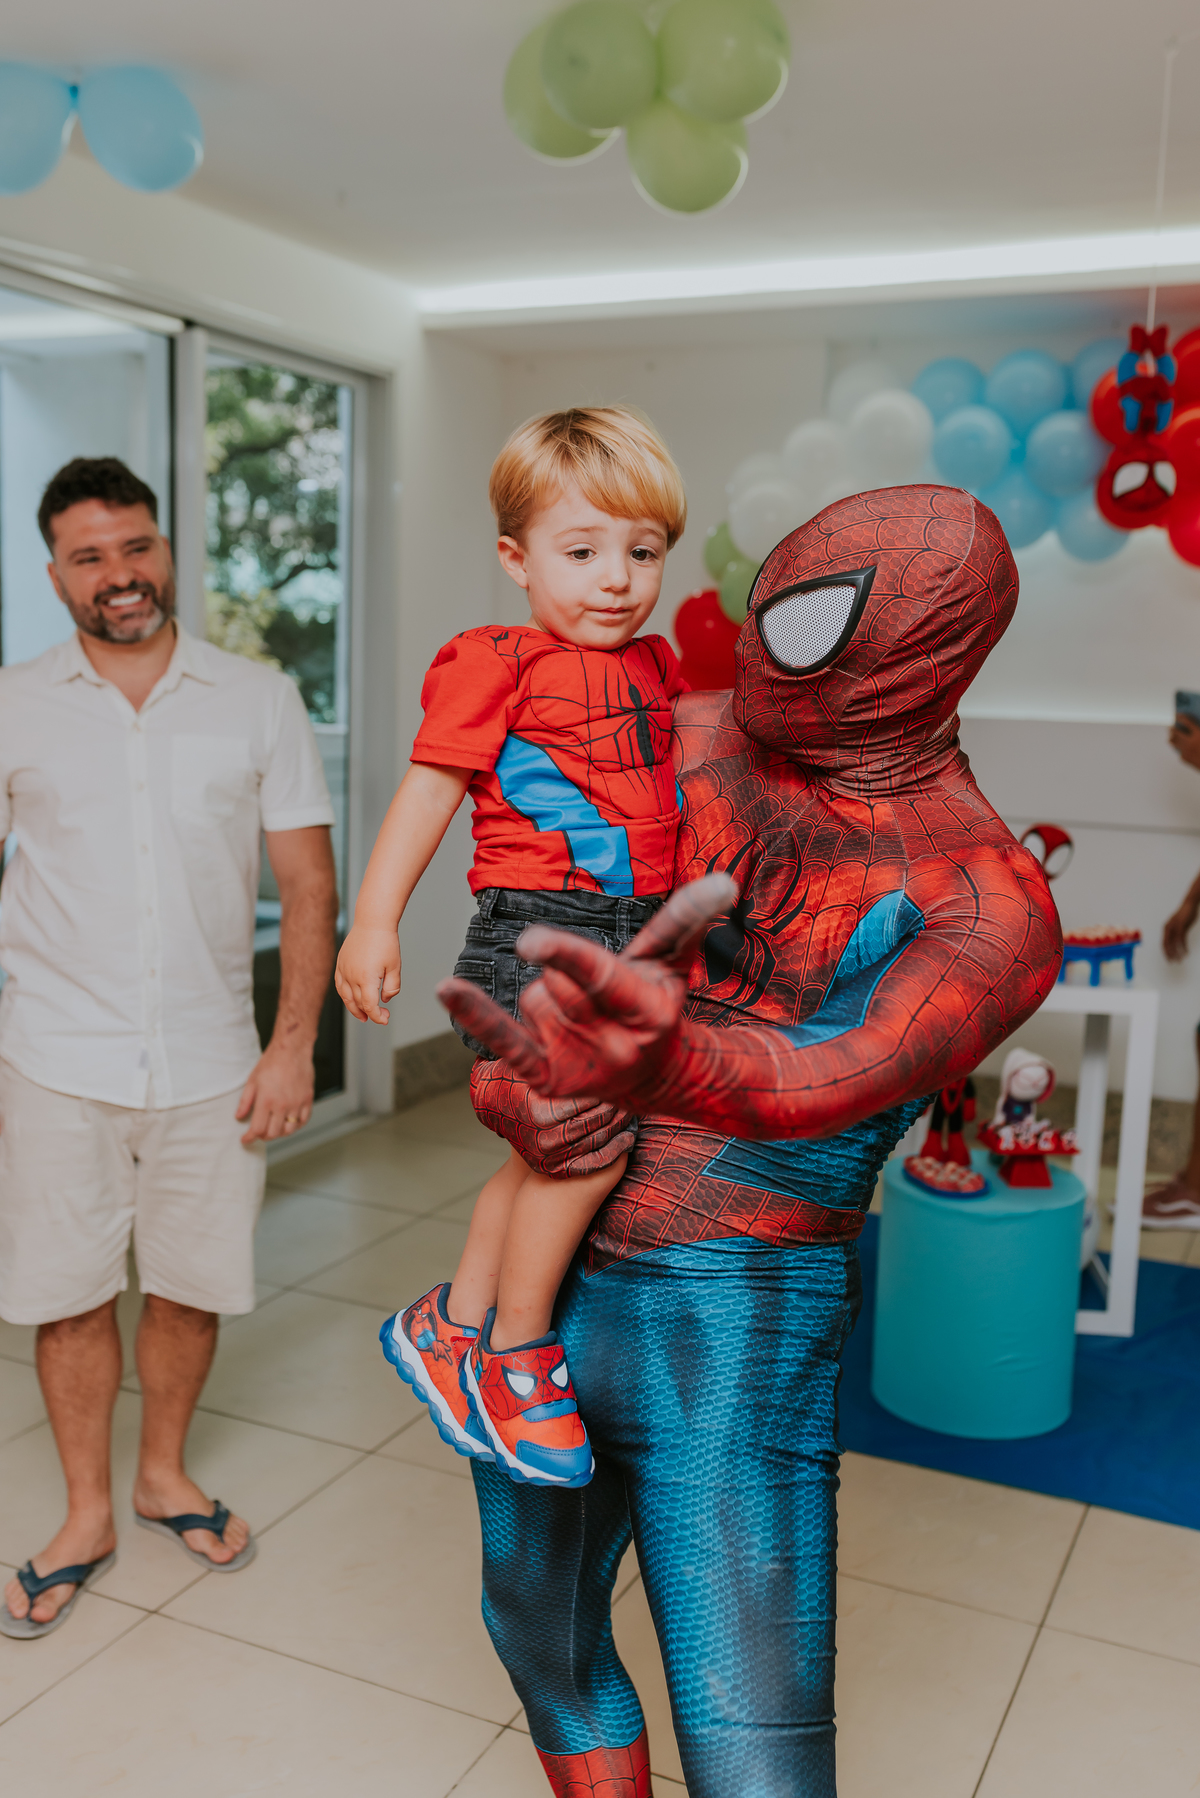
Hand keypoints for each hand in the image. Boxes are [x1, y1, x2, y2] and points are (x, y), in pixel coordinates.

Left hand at [236, 1040, 315, 1143]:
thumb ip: (245, 1101)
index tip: (246, 1139)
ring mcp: (297, 1103)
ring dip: (279, 1133)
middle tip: (259, 1133)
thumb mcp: (252, 1080)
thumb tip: (239, 1116)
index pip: (257, 1129)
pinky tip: (288, 1122)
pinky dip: (295, 1126)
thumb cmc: (272, 1062)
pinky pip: (303, 1121)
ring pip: (289, 1131)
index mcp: (266, 1100)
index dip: (249, 1137)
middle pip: (273, 1134)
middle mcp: (282, 1105)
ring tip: (273, 1128)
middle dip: (263, 1137)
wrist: (292, 1049)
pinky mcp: (307, 1100)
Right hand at [335, 924, 400, 1024]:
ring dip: (354, 1008)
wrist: (372, 922)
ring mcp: (344, 970)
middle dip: (370, 1013)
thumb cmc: (386, 943)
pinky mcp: (340, 964)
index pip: (370, 1006)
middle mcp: (352, 976)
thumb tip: (384, 1000)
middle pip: (358, 1003)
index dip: (377, 1016)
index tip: (385, 1019)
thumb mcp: (395, 966)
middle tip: (381, 1016)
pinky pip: (339, 985)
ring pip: (346, 996)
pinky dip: (345, 995)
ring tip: (363, 1016)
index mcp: (366, 978)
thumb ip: (392, 987)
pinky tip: (351, 999)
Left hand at [437, 874, 736, 1101]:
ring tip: (583, 1019)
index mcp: (648, 1012)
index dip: (563, 955)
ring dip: (549, 998)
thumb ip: (688, 918)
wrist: (654, 1079)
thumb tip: (723, 879)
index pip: (597, 976)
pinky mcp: (547, 1079)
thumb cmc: (660, 1007)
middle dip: (566, 974)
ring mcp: (577, 1065)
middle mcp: (612, 1044)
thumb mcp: (675, 963)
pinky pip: (503, 1041)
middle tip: (596, 992)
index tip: (528, 940)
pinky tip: (446, 989)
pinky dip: (474, 1015)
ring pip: (534, 1000)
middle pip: (557, 984)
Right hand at [470, 1058, 636, 1177]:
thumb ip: (543, 1048)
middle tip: (632, 1089)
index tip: (619, 1073)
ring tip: (630, 1107)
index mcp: (541, 1110)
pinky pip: (596, 1160)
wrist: (489, 1112)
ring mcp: (552, 1155)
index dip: (607, 1084)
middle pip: (598, 1118)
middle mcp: (546, 1136)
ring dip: (621, 1123)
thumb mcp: (522, 1060)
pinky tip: (626, 1136)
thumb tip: (567, 1020)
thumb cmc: (507, 1077)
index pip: (588, 1096)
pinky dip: (616, 1148)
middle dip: (618, 1103)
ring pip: (601, 1137)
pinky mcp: (557, 1168)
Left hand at [1163, 902, 1196, 961]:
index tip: (1169, 960)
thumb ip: (1175, 932)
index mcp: (1166, 928)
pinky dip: (1183, 947)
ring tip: (1181, 959)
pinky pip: (1181, 939)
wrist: (1189, 904)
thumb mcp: (1178, 924)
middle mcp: (1168, 928)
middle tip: (1173, 962)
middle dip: (1170, 954)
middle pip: (1167, 944)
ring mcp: (1174, 927)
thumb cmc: (1184, 915)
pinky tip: (1186, 952)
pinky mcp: (1181, 926)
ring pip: (1174, 943)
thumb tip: (1175, 941)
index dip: (1165, 952)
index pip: (1163, 943)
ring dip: (1177, 952)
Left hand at [1170, 716, 1199, 772]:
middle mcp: (1190, 742)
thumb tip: (1196, 726)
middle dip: (1173, 728)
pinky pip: (1179, 751)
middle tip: (1171, 726)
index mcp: (1199, 735)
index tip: (1178, 715)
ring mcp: (1186, 751)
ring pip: (1173, 742)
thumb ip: (1199, 729)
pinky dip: (1179, 747)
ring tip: (1171, 734)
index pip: (1187, 723)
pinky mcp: (1184, 758)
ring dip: (1172, 737)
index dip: (1182, 718)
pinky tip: (1179, 746)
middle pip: (1176, 732)